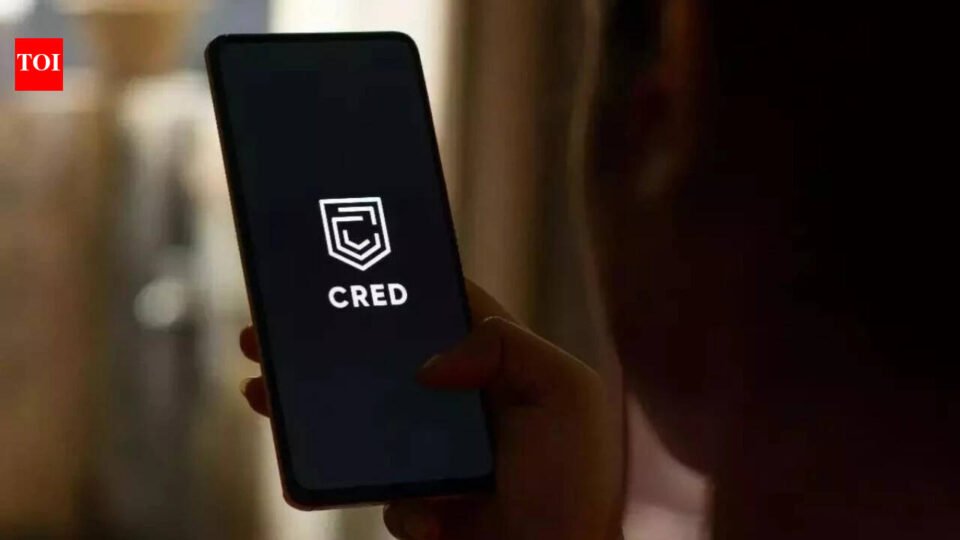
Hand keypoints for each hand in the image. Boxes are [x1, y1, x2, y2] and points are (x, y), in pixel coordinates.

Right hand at [238, 281, 622, 539]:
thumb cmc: (576, 481)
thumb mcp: (566, 395)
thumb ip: (508, 349)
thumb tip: (431, 362)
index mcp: (496, 368)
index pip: (439, 313)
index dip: (393, 289)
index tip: (342, 269)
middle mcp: (460, 403)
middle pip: (381, 362)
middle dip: (327, 346)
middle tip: (268, 334)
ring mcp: (435, 452)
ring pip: (361, 419)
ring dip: (309, 407)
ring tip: (261, 392)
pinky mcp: (418, 498)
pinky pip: (373, 486)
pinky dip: (372, 494)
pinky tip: (417, 516)